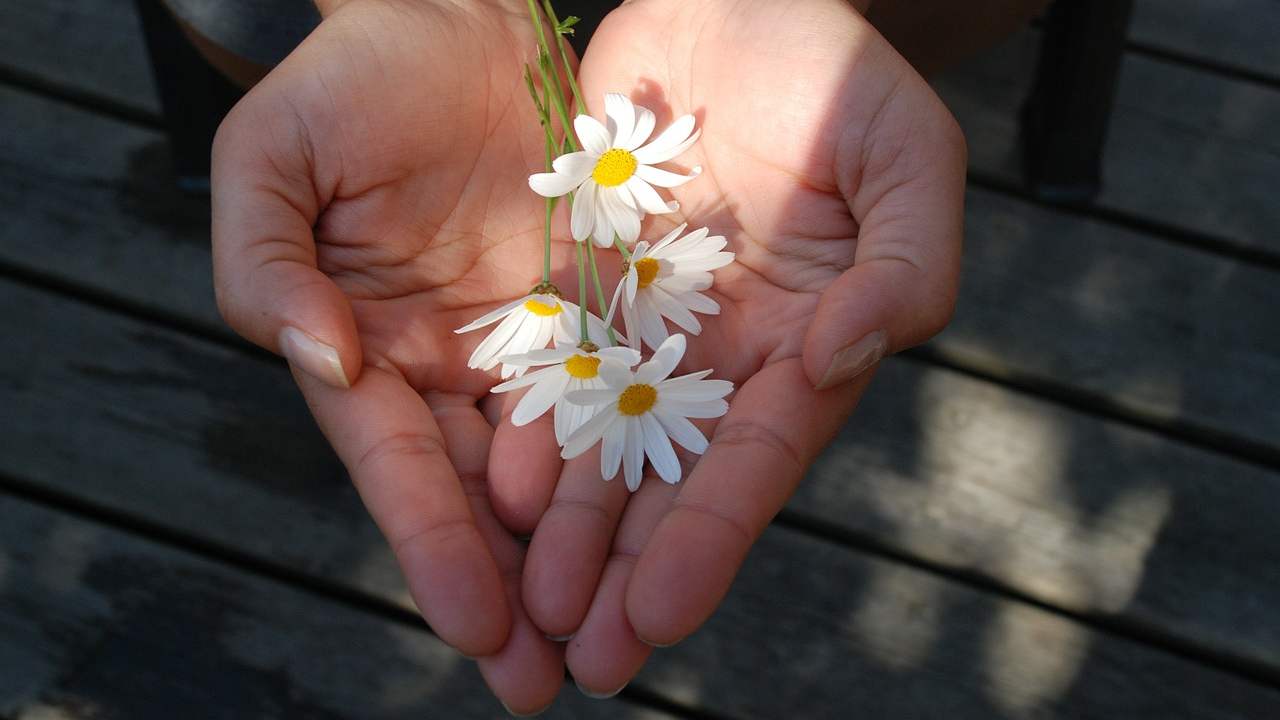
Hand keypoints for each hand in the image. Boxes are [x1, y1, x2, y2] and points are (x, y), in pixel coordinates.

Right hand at [211, 0, 584, 711]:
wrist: (460, 14)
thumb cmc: (354, 79)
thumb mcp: (273, 159)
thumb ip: (264, 263)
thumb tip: (320, 362)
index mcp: (369, 348)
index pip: (401, 468)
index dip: (432, 547)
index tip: (473, 625)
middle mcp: (453, 366)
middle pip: (481, 497)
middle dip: (511, 591)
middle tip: (544, 683)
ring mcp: (531, 342)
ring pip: (561, 467)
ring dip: (584, 555)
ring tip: (613, 642)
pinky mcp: (599, 307)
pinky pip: (627, 390)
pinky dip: (638, 462)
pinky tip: (667, 528)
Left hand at [514, 0, 964, 693]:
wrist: (732, 1)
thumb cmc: (838, 70)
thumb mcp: (909, 155)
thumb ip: (904, 267)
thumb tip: (837, 362)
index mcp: (804, 342)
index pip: (755, 459)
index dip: (710, 538)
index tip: (659, 615)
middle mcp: (720, 354)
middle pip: (669, 478)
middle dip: (628, 569)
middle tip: (581, 659)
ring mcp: (645, 324)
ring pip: (599, 441)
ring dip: (567, 529)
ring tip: (526, 610)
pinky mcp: (582, 284)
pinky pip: (545, 364)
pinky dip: (523, 427)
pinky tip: (493, 493)